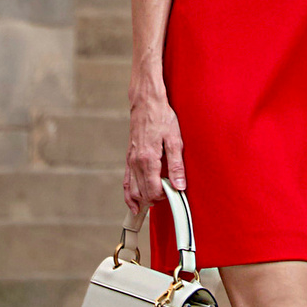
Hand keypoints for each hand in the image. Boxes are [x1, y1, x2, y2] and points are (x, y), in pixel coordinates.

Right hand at [125, 87, 185, 220]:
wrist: (146, 102)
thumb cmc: (161, 117)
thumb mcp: (174, 139)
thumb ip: (176, 165)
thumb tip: (180, 186)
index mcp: (147, 159)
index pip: (152, 190)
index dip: (164, 196)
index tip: (174, 193)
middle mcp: (136, 163)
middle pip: (142, 193)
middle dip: (155, 199)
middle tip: (168, 196)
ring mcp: (130, 161)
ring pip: (132, 190)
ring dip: (142, 200)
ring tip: (154, 204)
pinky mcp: (129, 158)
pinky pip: (126, 181)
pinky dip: (129, 194)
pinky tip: (134, 202)